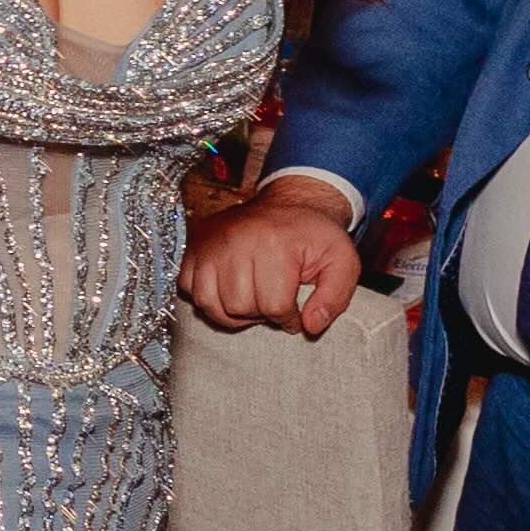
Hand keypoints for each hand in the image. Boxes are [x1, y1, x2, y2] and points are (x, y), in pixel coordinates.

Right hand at [185, 178, 366, 337]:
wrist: (287, 204)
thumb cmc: (313, 236)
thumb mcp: (341, 261)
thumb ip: (335, 297)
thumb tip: (311, 327)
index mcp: (274, 242)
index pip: (274, 306)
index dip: (289, 318)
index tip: (296, 312)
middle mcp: (236, 240)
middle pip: (240, 307)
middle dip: (261, 313)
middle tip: (274, 300)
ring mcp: (209, 243)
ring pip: (210, 303)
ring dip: (233, 311)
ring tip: (252, 299)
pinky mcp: (192, 247)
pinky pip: (188, 289)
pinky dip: (207, 297)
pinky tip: (229, 290)